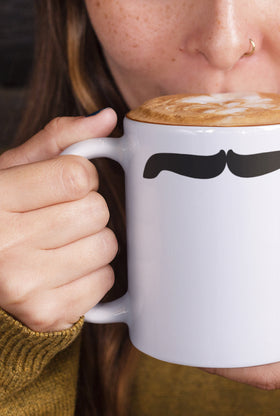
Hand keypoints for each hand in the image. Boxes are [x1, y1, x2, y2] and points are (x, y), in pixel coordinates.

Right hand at [0, 109, 118, 331]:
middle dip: (87, 210)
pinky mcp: (47, 315)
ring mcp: (25, 285)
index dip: (80, 178)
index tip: (63, 186)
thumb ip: (58, 141)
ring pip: (106, 246)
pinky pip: (105, 281)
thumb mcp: (11, 172)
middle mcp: (5, 244)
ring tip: (60, 246)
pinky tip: (64, 271)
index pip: (78, 176)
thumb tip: (108, 118)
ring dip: (93, 242)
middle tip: (58, 219)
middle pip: (97, 211)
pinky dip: (94, 274)